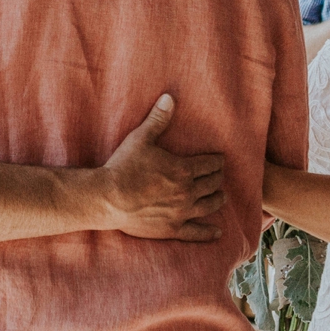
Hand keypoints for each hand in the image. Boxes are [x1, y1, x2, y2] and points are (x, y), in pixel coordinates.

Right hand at [97, 94, 227, 241]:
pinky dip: (208, 232)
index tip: (218, 160)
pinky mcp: (172, 229)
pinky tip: (217, 232)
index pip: (210, 164)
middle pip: (213, 184)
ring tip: (221, 197)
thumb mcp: (141, 138)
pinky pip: (196, 232)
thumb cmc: (124, 166)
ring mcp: (181, 212)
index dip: (217, 161)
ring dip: (218, 199)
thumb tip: (169, 97)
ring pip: (209, 205)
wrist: (108, 198)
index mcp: (184, 169)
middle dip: (218, 178)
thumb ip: (158, 119)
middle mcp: (187, 191)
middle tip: (218, 176)